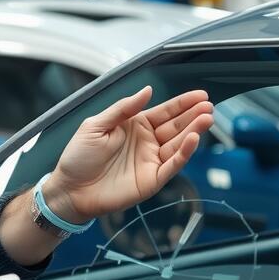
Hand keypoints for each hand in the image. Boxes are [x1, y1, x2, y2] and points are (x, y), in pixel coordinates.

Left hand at [45, 87, 212, 222]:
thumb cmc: (78, 157)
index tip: (200, 95)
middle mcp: (147, 142)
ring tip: (206, 119)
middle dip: (193, 116)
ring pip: (178, 144)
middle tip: (208, 107)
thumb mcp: (96, 125)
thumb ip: (123, 108)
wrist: (70, 189)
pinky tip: (192, 140)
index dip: (183, 104)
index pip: (165, 112)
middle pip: (176, 126)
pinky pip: (172, 165)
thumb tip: (147, 91)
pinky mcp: (152, 180)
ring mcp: (151, 161)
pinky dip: (184, 153)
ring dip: (193, 132)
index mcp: (135, 126)